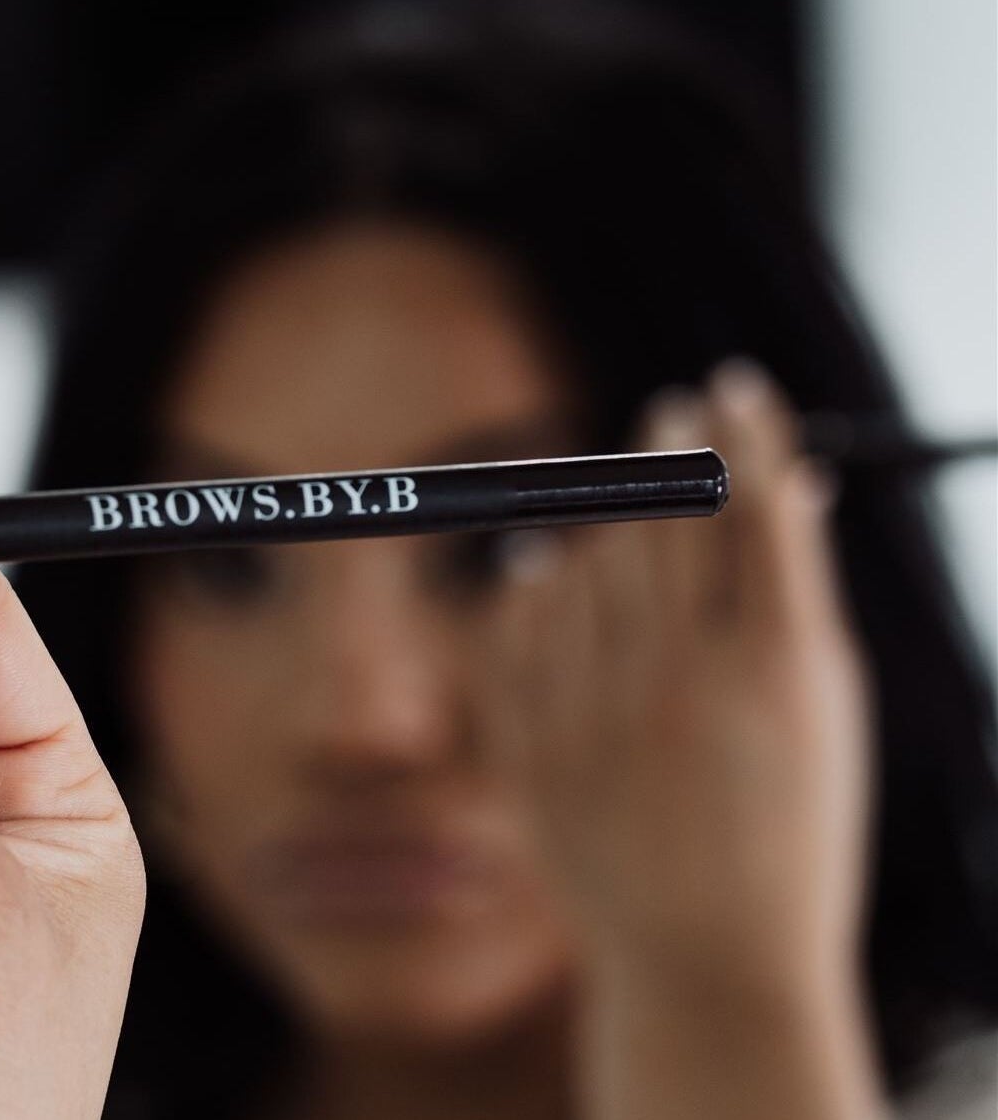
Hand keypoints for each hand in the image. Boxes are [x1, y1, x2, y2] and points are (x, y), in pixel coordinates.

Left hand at [480, 363, 880, 1117]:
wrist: (706, 957)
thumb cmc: (789, 826)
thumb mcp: (824, 714)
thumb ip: (799, 594)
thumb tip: (790, 481)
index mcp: (774, 668)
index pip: (754, 510)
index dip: (746, 435)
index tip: (732, 385)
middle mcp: (681, 679)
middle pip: (664, 521)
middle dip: (668, 451)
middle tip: (669, 416)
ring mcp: (598, 712)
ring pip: (585, 562)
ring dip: (602, 520)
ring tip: (622, 508)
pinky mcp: (534, 742)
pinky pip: (518, 626)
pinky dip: (531, 587)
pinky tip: (544, 571)